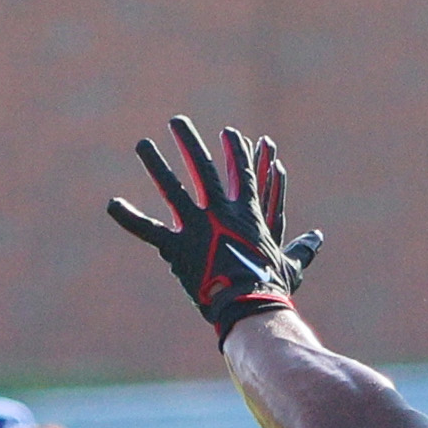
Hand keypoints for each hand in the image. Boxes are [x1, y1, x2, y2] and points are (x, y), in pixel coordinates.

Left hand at [108, 116, 324, 342]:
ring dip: (155, 164)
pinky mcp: (176, 247)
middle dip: (188, 142)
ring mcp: (196, 226)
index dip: (235, 151)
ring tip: (142, 144)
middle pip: (201, 168)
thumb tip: (317, 239)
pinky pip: (147, 229)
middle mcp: (219, 212)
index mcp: (246, 213)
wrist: (250, 305)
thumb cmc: (272, 287)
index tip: (229, 133)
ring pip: (171, 188)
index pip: (241, 173)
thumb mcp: (290, 265)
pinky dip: (128, 216)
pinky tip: (111, 203)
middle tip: (176, 122)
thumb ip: (302, 249)